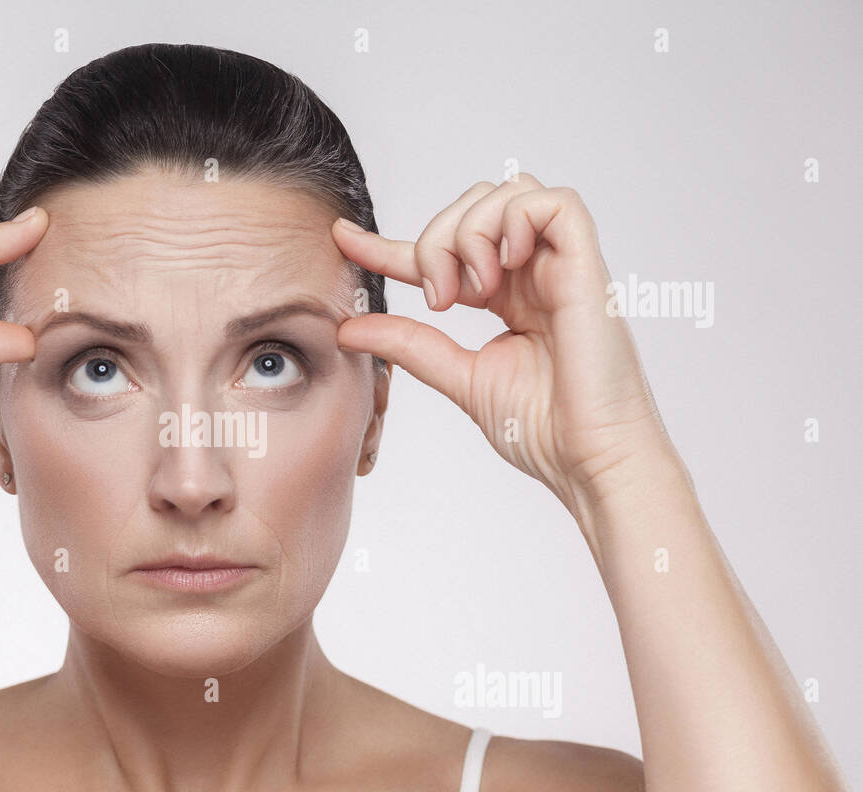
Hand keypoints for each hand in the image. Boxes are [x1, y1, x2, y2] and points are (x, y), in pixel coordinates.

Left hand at [332, 173, 680, 514]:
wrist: (587, 460)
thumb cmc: (545, 430)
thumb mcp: (457, 377)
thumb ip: (408, 345)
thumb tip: (349, 327)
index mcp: (508, 298)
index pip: (442, 251)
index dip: (388, 242)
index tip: (342, 238)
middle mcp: (534, 275)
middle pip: (473, 206)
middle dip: (436, 240)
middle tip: (438, 300)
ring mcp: (561, 268)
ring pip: (509, 192)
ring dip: (471, 232)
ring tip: (473, 291)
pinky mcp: (587, 268)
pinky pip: (554, 203)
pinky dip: (516, 221)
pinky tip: (505, 267)